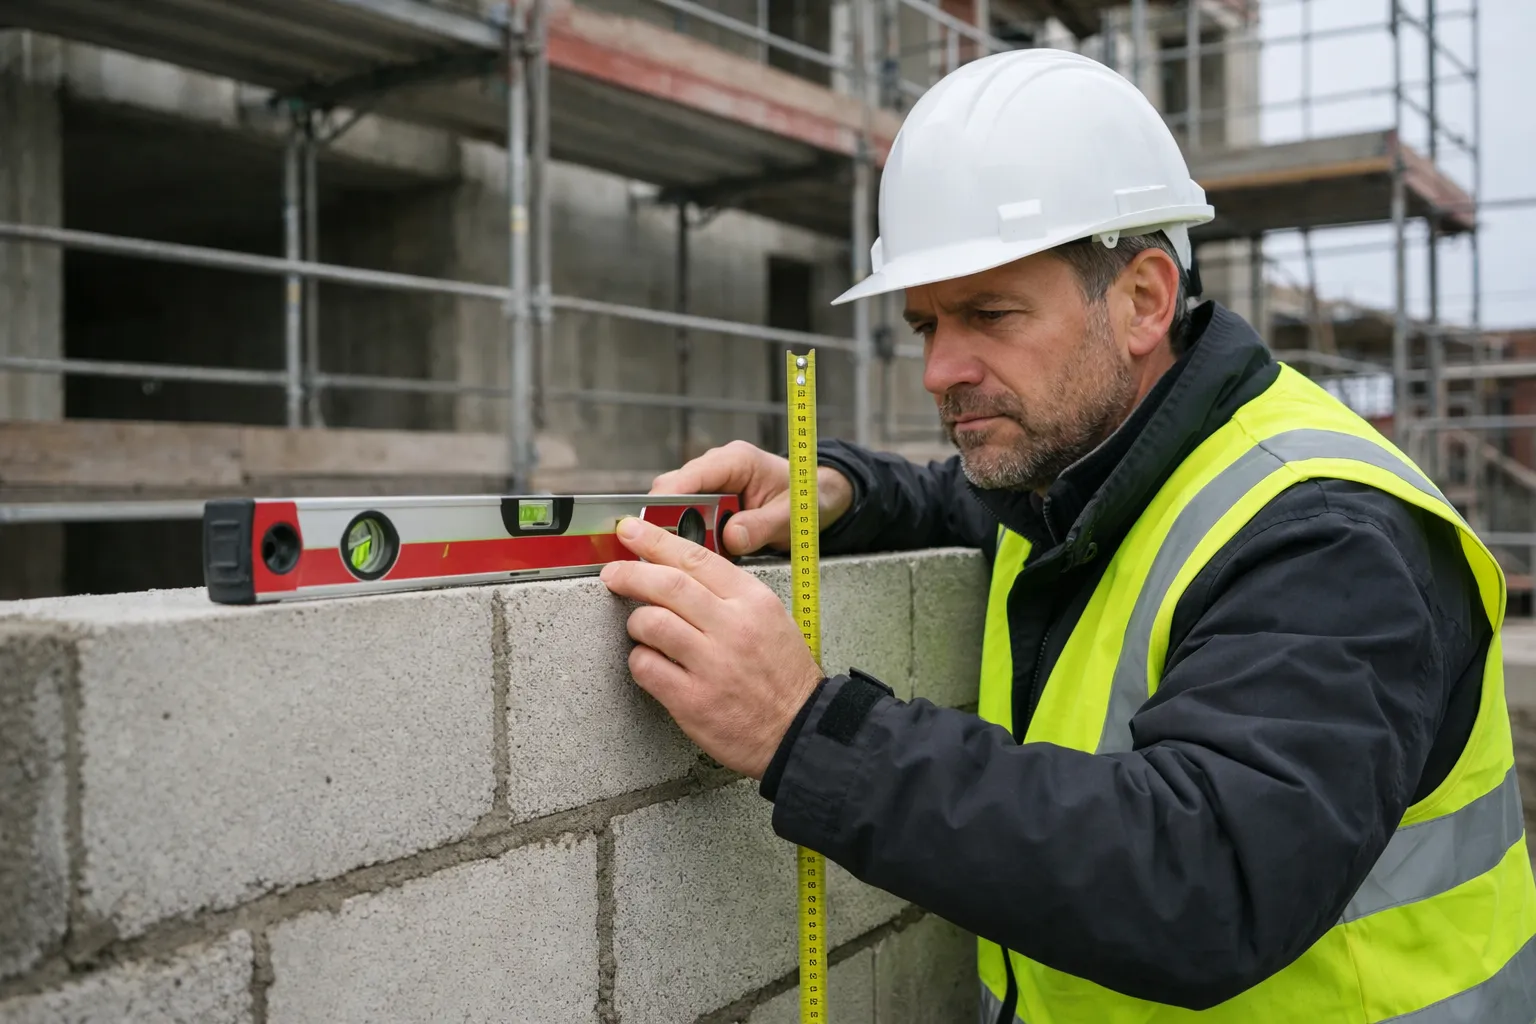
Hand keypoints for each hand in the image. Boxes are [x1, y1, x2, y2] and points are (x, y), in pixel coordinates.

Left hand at [600, 515, 823, 778]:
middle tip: (614, 574)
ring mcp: (711, 664)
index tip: (632, 532)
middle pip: (668, 585)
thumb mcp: (770, 618)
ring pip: (651, 622)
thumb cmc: (782, 675)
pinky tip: (652, 664)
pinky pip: (645, 666)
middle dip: (631, 574)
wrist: (799, 728)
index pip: (696, 558)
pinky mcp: (692, 699)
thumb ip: (728, 593)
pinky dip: (640, 661)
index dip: (656, 541)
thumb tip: (679, 571)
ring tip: (643, 631)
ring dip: (636, 622)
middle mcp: (732, 627)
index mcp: (752, 601)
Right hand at [649, 439, 852, 556]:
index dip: (667, 500)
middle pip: (672, 492)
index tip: (652, 524)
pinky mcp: (708, 504)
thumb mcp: (792, 514)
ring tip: (694, 556)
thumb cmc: (805, 497)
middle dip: (667, 521)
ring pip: (674, 507)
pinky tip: (701, 555)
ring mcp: (710, 486)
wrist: (815, 497)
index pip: (691, 475)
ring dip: (680, 533)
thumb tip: (731, 538)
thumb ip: (762, 525)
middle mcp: (716, 469)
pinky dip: (691, 538)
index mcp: (736, 460)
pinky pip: (687, 520)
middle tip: (670, 550)